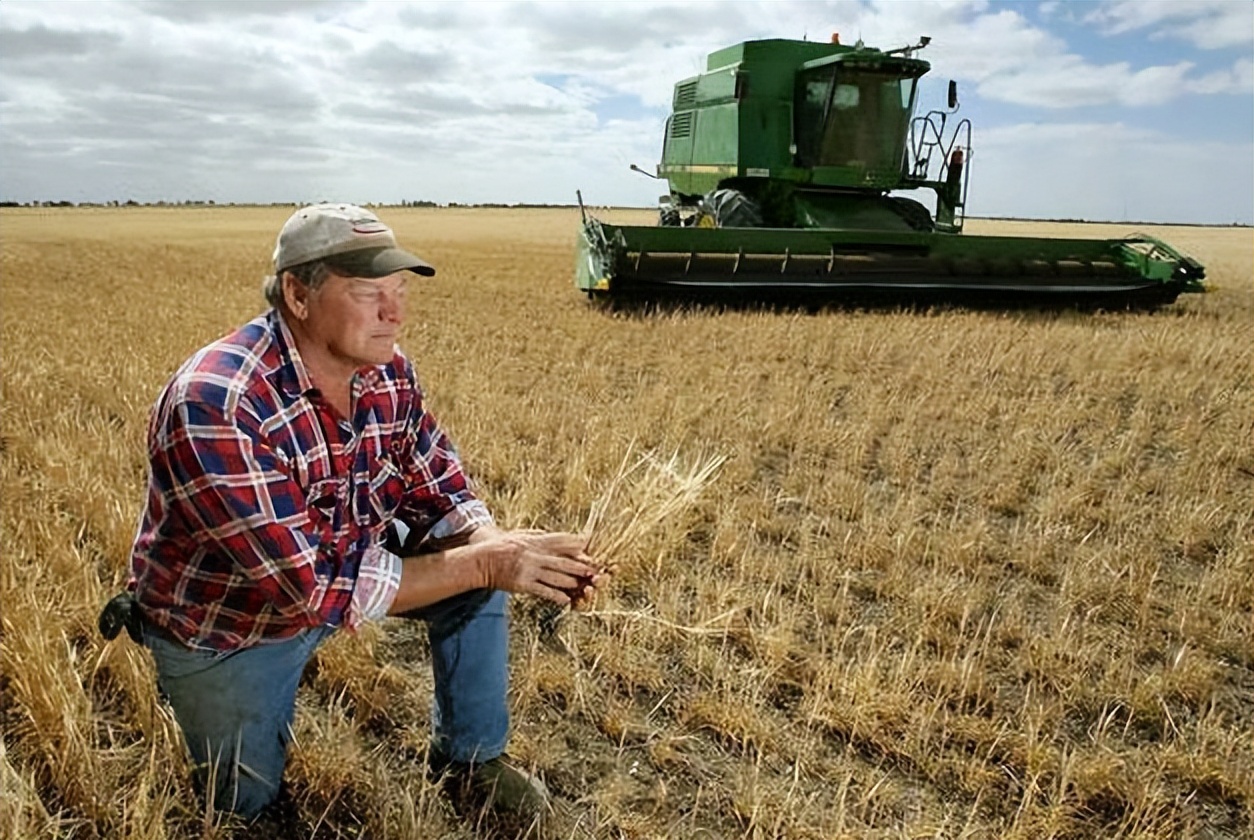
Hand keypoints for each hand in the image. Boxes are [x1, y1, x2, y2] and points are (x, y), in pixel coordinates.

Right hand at [476, 529, 601, 604]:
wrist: (481, 560)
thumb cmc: (500, 546)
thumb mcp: (520, 534)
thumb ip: (537, 535)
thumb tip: (552, 535)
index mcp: (536, 541)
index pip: (562, 543)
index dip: (578, 547)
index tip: (591, 550)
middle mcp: (535, 554)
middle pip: (564, 561)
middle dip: (581, 568)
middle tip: (596, 572)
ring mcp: (529, 569)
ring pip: (557, 578)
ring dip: (572, 584)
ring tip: (584, 588)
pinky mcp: (523, 584)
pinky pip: (543, 591)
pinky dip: (556, 596)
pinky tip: (566, 600)